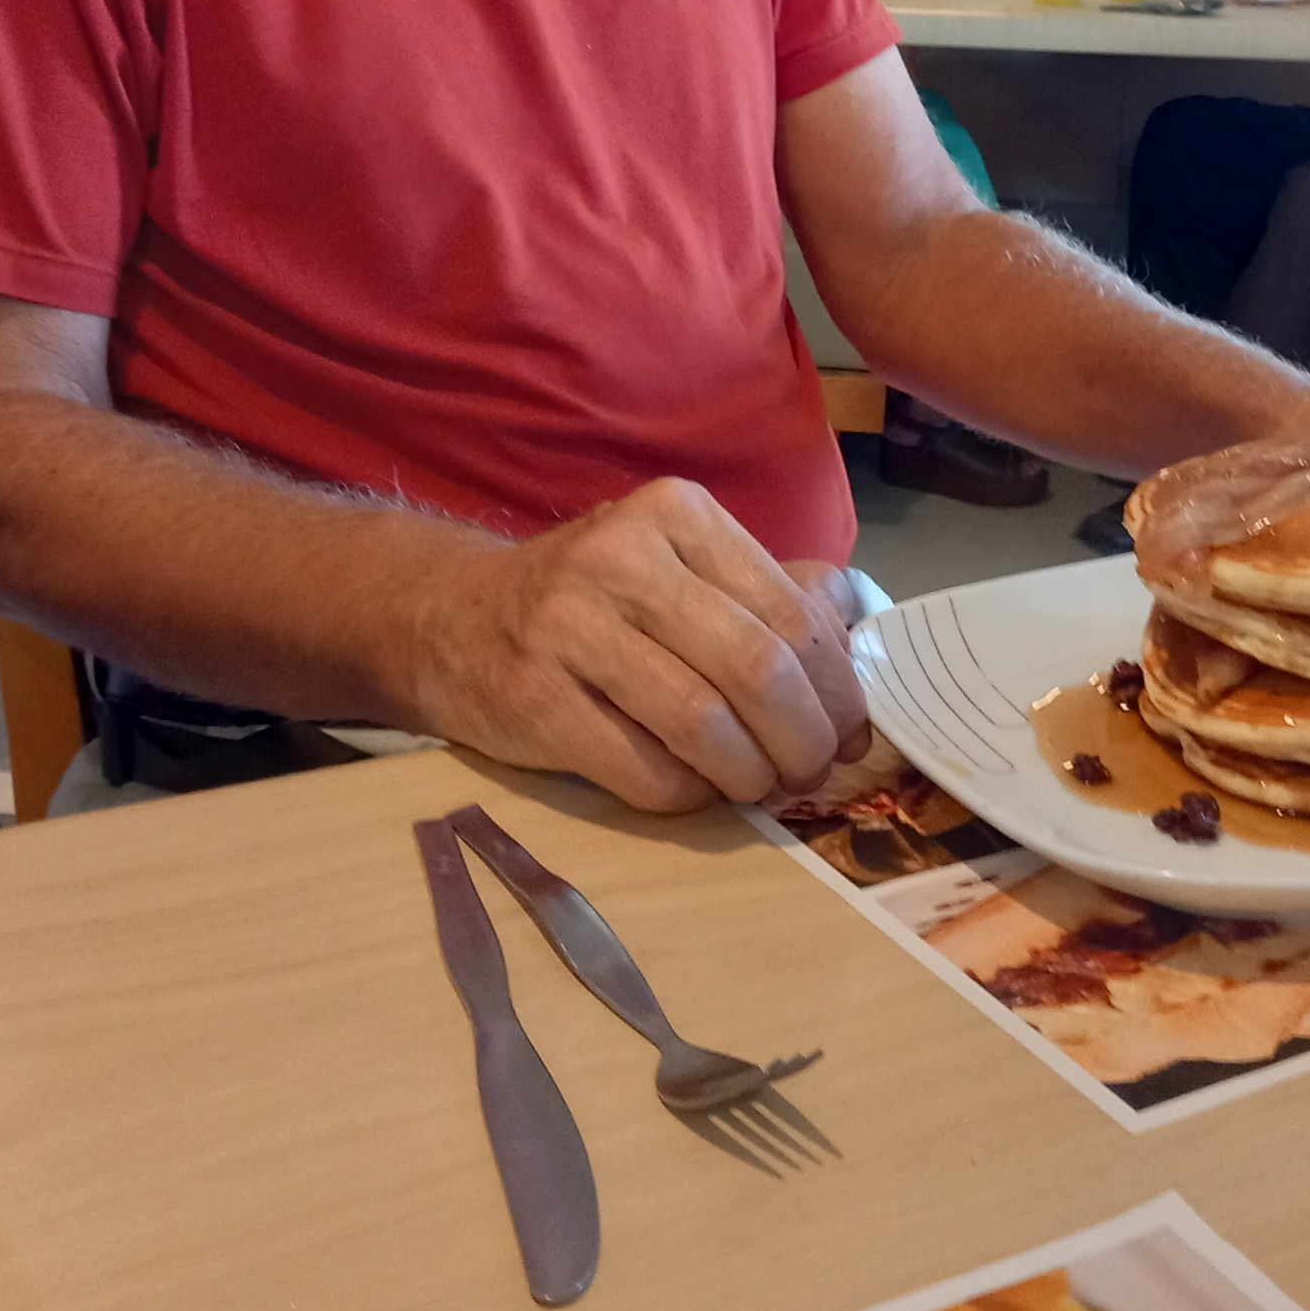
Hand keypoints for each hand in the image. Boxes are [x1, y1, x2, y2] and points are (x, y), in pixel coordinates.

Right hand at [404, 477, 871, 812]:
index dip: (838, 691)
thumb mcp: (681, 567)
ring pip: (704, 726)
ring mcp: (570, 626)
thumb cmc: (594, 600)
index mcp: (678, 514)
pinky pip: (643, 770)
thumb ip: (770, 594)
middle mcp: (624, 557)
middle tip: (811, 772)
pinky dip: (688, 795)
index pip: (792, 616)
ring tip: (757, 787)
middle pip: (756, 671)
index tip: (850, 733)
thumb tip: (856, 644)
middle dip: (805, 741)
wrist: (453, 618)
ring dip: (750, 776)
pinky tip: (693, 789)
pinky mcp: (534, 698)